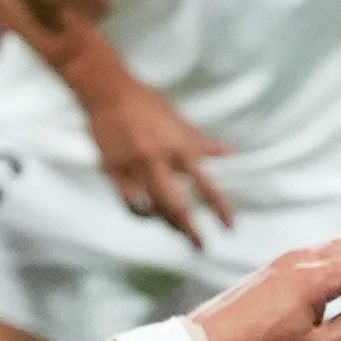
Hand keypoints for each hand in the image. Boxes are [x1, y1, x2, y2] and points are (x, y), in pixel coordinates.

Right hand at [76, 67, 235, 239]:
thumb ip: (203, 142)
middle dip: (191, 230)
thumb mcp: (180, 120)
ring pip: (153, 207)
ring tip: (175, 231)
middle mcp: (159, 162)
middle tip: (200, 246)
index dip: (219, 208)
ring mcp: (134, 168)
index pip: (206, 185)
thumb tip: (231, 151)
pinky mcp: (113, 170)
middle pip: (178, 206)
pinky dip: (139, 212)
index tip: (229, 226)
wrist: (108, 93)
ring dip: (166, 224)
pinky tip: (145, 214)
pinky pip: (128, 201)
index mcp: (180, 148)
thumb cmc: (147, 102)